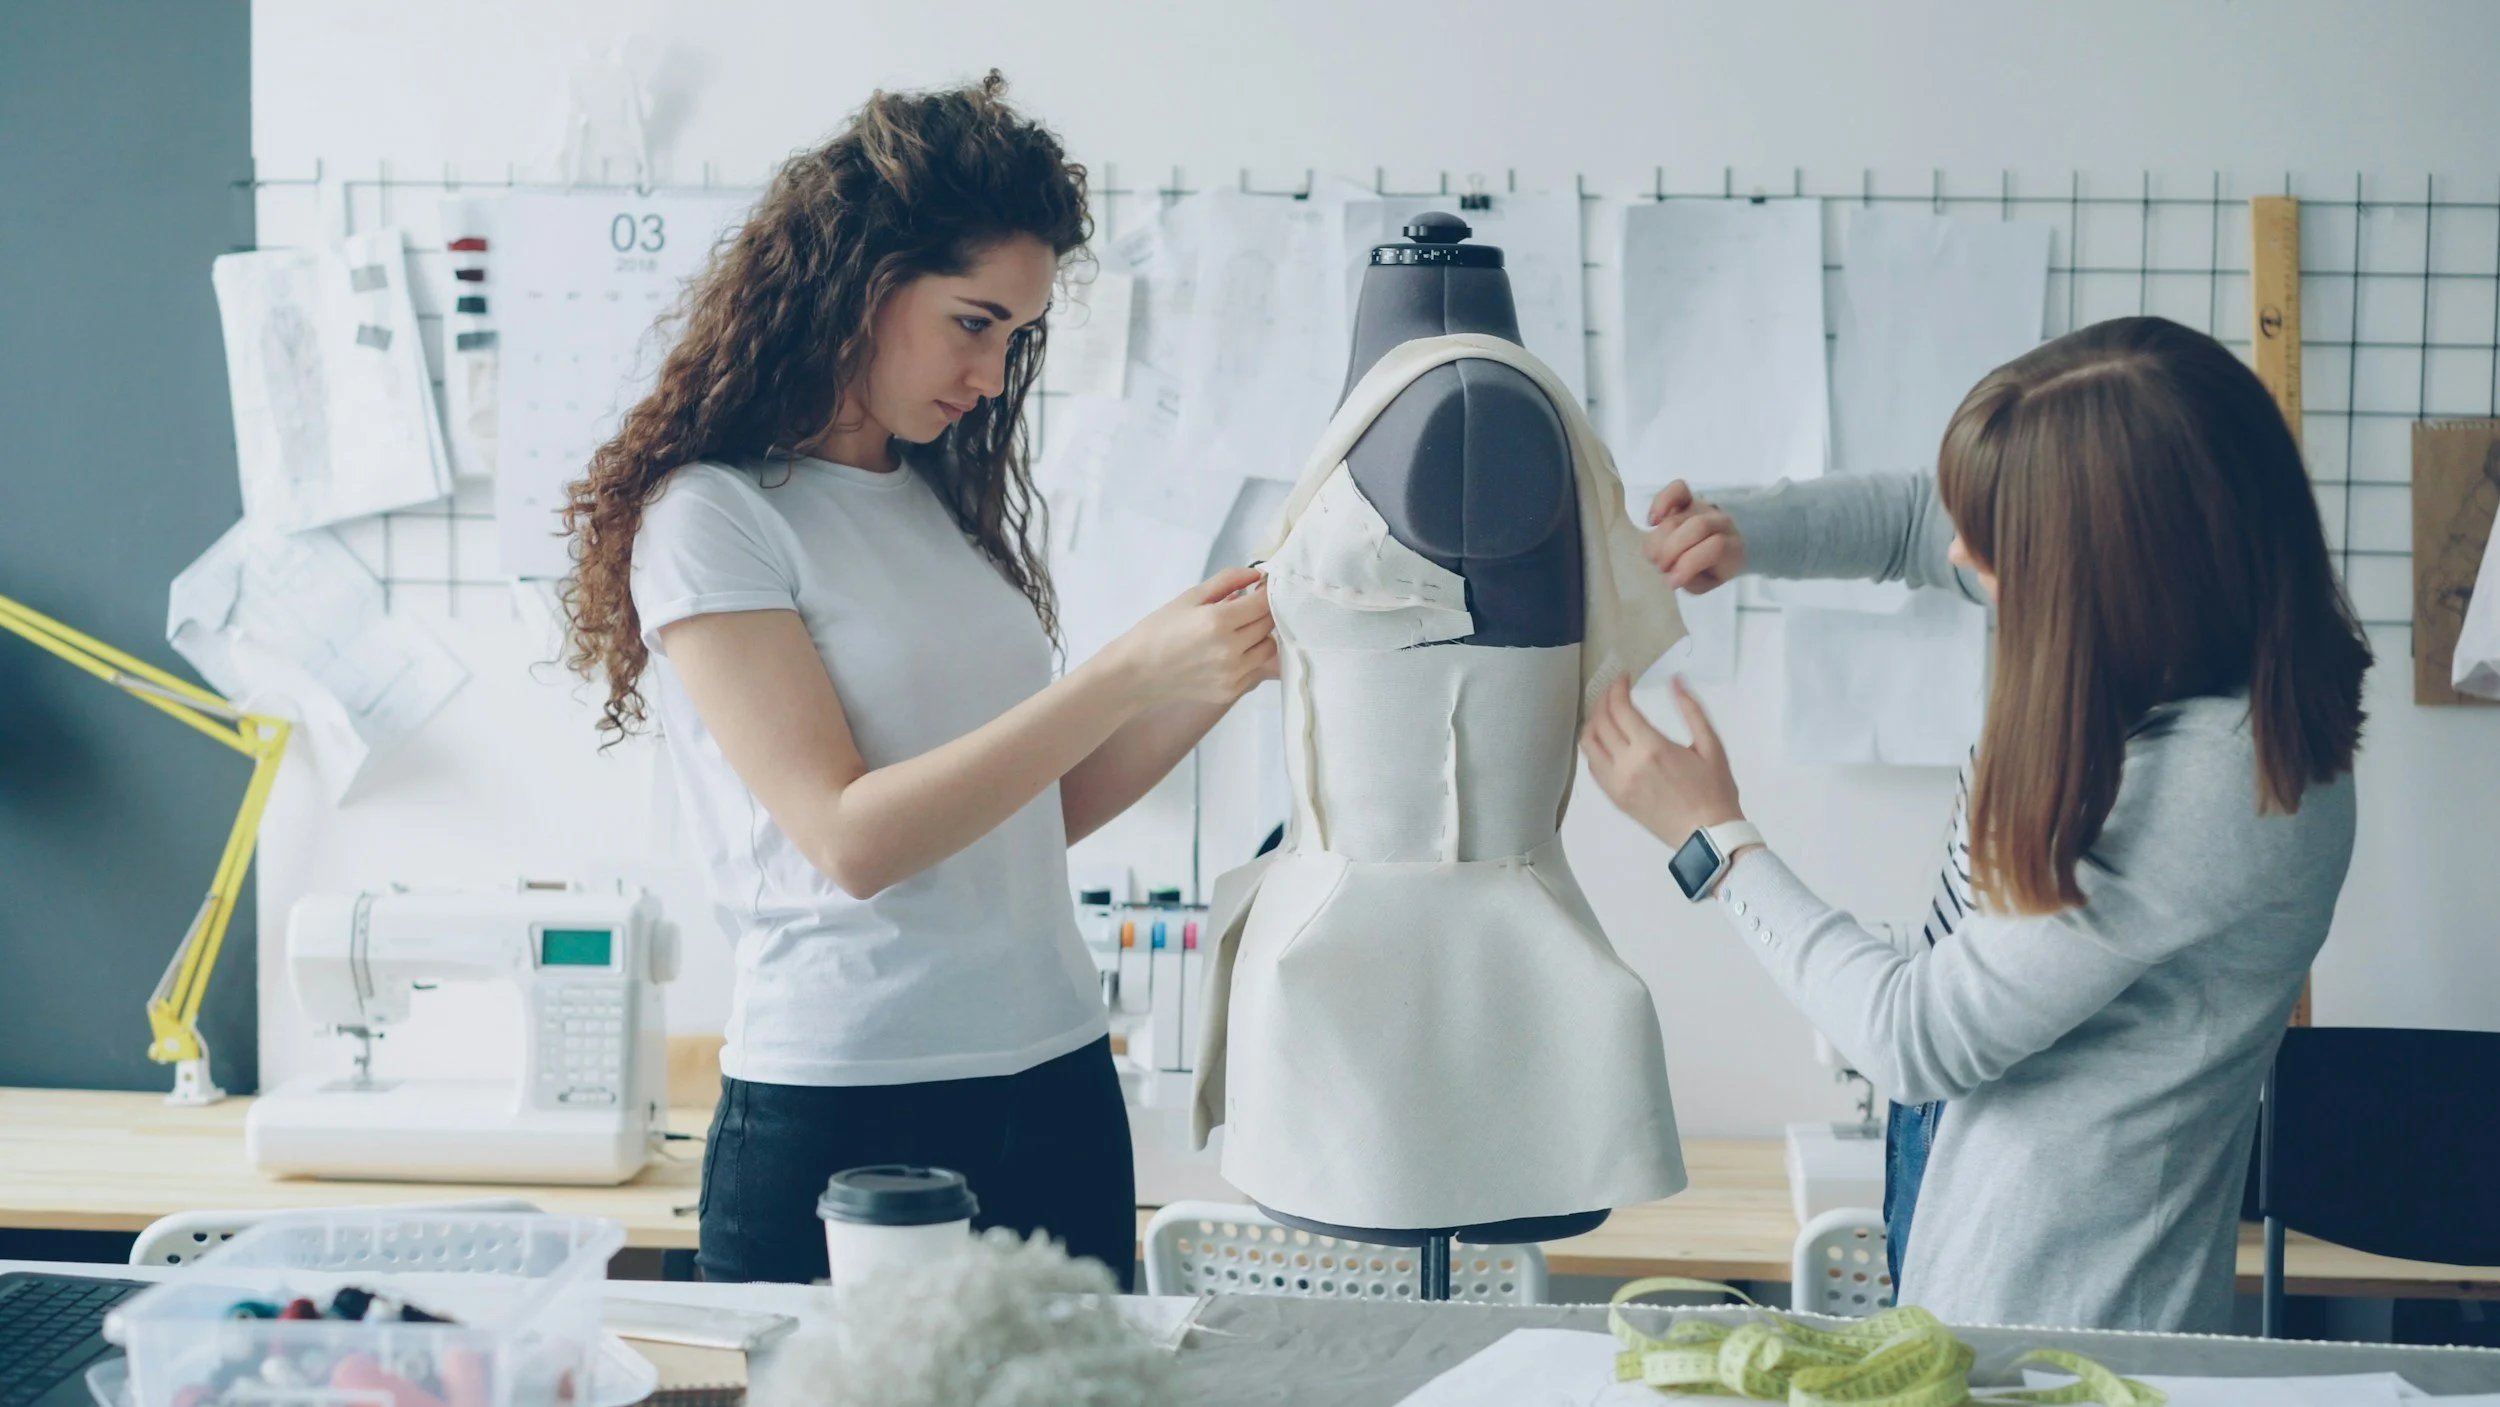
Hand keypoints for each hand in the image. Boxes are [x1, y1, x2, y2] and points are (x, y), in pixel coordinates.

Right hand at [1104, 567, 1276, 707]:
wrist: (1138, 671)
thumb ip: (1227, 580)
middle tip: (1247, 607)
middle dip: (1262, 611)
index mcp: (1218, 621)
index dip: (1265, 591)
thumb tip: (1257, 573)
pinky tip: (1231, 651)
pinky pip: (1256, 668)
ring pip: (1269, 648)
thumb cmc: (1159, 631)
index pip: (1263, 602)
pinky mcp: (1230, 691)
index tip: (1260, 587)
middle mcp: (1230, 650)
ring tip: (1239, 630)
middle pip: (1269, 624)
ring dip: (1261, 635)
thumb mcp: (1190, 596)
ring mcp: (1232, 674)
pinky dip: (1251, 656)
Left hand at [1580, 674, 1744, 847]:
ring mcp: (1617, 783)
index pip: (1619, 708)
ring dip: (1593, 721)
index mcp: (1651, 748)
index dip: (1617, 687)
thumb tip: (1676, 680)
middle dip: (1604, 699)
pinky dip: (1594, 747)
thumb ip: (1691, 709)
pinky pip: (1593, 766)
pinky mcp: (1615, 797)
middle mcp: (1627, 764)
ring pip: (1589, 743)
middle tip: (1614, 691)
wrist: (1708, 835)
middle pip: (1600, 721)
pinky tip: (1606, 739)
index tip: (1623, 678)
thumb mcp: (1711, 745)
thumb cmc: (1714, 790)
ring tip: (1606, 712)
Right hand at [1642, 481, 1746, 591]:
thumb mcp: (1707, 583)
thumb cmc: (1711, 568)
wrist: (1723, 545)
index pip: (1715, 546)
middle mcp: (1720, 522)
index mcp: (1733, 548)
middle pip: (1696, 527)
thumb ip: (1692, 581)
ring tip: (1655, 557)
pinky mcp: (1687, 498)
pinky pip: (1677, 489)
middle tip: (1662, 567)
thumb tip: (1672, 574)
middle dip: (1671, 551)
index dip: (1689, 564)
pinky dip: (1661, 502)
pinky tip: (1652, 522)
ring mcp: (1703, 508)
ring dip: (1659, 540)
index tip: (1673, 581)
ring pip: (1677, 517)